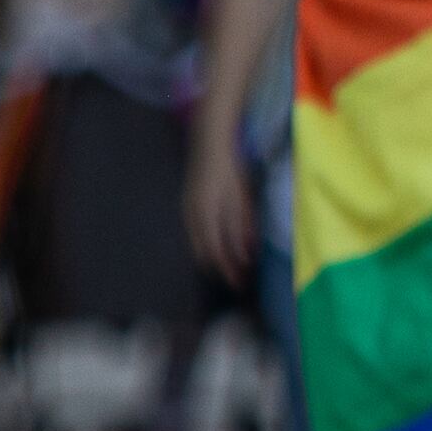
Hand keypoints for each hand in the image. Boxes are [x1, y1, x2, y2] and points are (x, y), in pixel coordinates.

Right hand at [184, 143, 257, 284]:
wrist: (208, 146)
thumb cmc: (229, 171)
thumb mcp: (240, 199)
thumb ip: (241, 227)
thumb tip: (245, 256)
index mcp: (206, 215)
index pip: (215, 252)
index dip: (227, 270)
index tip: (240, 284)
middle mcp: (191, 217)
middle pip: (203, 253)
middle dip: (220, 269)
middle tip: (237, 282)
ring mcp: (186, 212)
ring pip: (197, 245)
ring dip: (213, 260)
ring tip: (230, 270)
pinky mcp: (187, 208)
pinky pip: (195, 235)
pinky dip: (207, 247)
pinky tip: (219, 250)